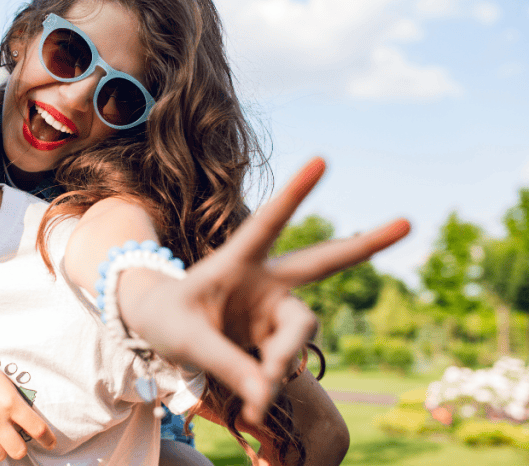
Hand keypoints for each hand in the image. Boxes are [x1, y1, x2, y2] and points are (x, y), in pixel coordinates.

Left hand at [122, 157, 409, 424]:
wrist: (161, 332)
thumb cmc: (168, 320)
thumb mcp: (185, 338)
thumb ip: (226, 363)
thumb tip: (267, 392)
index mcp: (237, 261)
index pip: (268, 224)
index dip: (295, 194)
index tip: (323, 160)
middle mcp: (265, 281)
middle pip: (322, 262)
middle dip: (365, 245)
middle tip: (408, 222)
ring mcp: (273, 309)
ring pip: (300, 332)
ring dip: (282, 359)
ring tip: (256, 393)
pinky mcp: (274, 337)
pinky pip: (284, 363)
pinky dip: (269, 384)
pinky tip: (252, 408)